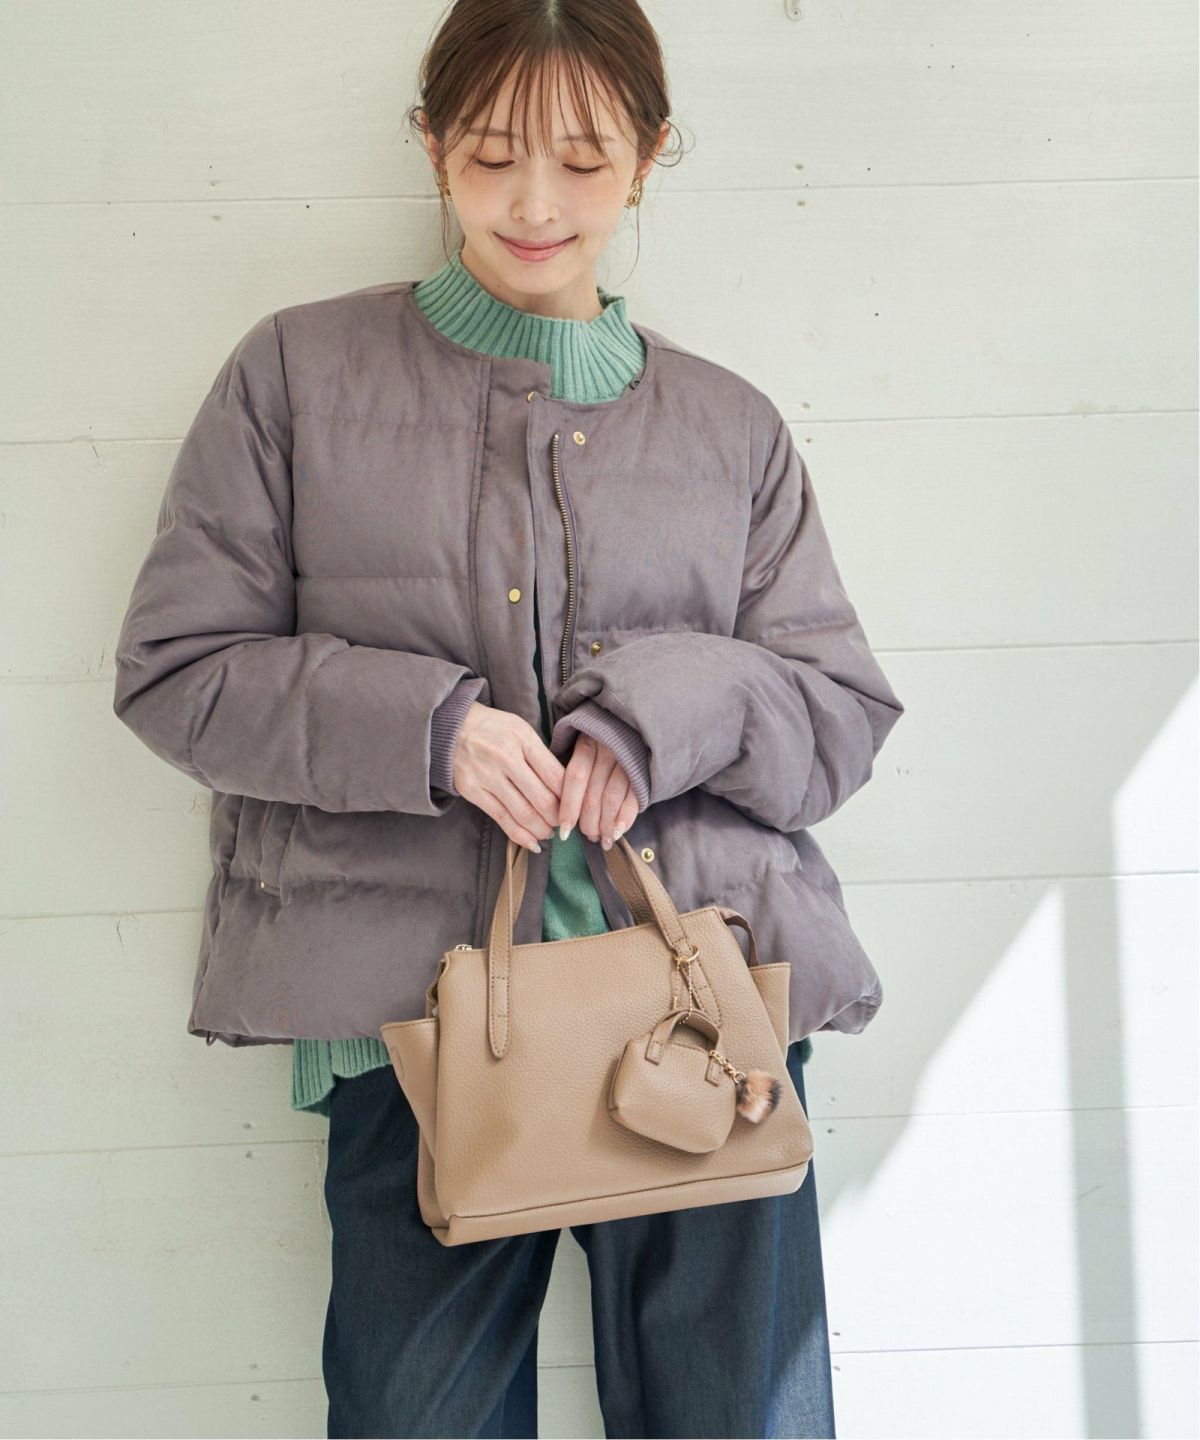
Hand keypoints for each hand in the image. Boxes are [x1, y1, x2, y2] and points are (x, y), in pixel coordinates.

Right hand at [451, 702, 563, 852]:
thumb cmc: (494, 729)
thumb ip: (541, 755)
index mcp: (523, 739)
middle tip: (564, 824)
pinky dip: (520, 835)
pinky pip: (502, 819)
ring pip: (523, 813)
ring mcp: (488, 777)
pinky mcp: (473, 792)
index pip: (555, 775)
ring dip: (542, 829)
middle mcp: (506, 758)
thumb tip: (564, 788)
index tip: (575, 807)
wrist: (451, 728)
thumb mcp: (522, 731)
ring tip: (549, 832)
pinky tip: (532, 843)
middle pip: (542, 798)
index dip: (570, 797)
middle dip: (558, 817)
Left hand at [556, 732, 640, 849]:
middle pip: (592, 795)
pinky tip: (619, 832)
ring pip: (611, 800)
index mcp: (587, 744)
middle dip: (588, 823)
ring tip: (604, 840)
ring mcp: (627, 761)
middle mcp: (607, 751)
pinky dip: (626, 818)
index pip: (574, 779)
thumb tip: (555, 805)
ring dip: (606, 825)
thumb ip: (572, 768)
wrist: (638, 725)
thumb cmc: (602, 741)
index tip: (563, 831)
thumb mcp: (583, 743)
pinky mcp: (643, 771)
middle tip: (588, 837)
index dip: (568, 808)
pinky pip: (633, 799)